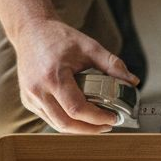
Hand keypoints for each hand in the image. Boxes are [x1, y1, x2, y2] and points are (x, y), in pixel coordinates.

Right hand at [11, 17, 138, 132]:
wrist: (30, 31)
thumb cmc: (58, 37)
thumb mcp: (89, 46)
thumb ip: (112, 64)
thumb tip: (132, 82)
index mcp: (53, 76)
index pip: (77, 109)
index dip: (97, 118)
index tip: (113, 118)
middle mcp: (38, 90)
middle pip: (65, 124)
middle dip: (89, 129)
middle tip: (107, 126)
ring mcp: (30, 97)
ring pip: (56, 124)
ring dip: (78, 128)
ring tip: (97, 123)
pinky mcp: (27, 100)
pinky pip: (49, 118)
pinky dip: (66, 121)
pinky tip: (80, 116)